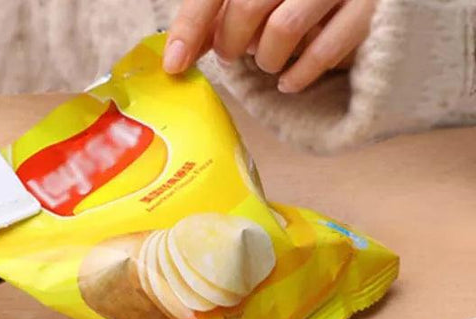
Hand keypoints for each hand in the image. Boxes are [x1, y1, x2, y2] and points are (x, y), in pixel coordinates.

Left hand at [164, 0, 375, 92]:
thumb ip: (221, 13)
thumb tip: (180, 52)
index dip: (192, 26)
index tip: (175, 64)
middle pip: (248, 6)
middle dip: (231, 42)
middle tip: (233, 55)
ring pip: (284, 28)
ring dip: (266, 58)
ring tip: (267, 61)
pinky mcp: (372, 6)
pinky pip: (325, 49)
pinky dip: (298, 75)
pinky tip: (288, 81)